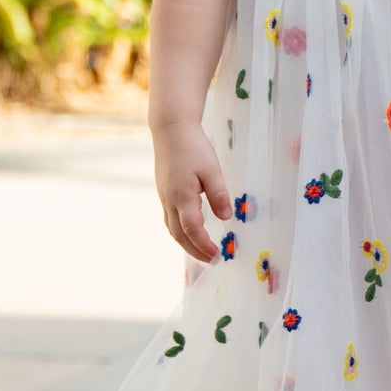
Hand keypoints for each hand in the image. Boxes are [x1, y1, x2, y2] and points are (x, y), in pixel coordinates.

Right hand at [153, 122, 232, 261]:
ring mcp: (164, 197)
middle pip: (179, 235)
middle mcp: (169, 200)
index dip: (204, 245)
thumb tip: (226, 218)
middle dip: (195, 251)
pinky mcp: (164, 193)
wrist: (171, 130)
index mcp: (182, 196)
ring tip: (202, 252)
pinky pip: (170, 219)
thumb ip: (219, 195)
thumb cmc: (194, 147)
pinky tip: (191, 233)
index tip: (217, 255)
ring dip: (186, 244)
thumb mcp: (212, 170)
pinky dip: (181, 232)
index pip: (192, 229)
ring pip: (173, 229)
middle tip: (212, 261)